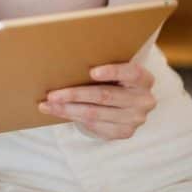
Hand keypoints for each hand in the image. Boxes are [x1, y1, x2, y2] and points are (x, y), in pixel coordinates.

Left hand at [39, 62, 155, 139]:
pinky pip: (95, 125)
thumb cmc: (112, 79)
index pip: (131, 73)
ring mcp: (135, 118)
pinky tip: (58, 112)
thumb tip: (63, 60)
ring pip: (95, 113)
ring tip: (47, 105)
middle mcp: (143, 100)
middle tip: (51, 94)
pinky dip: (73, 118)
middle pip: (105, 96)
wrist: (124, 103)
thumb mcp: (113, 70)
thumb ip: (100, 65)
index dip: (112, 72)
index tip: (91, 72)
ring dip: (67, 109)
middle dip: (74, 94)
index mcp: (143, 79)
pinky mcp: (125, 132)